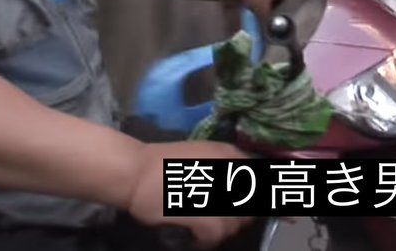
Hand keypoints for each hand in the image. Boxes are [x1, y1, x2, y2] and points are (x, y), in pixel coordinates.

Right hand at [128, 140, 253, 249]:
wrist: (134, 171)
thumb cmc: (163, 166)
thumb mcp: (201, 158)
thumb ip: (223, 172)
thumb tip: (243, 194)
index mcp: (229, 153)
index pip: (261, 179)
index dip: (254, 199)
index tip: (241, 210)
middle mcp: (229, 169)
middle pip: (250, 206)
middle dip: (237, 218)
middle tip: (217, 222)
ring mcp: (217, 190)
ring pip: (235, 223)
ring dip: (221, 231)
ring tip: (204, 231)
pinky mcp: (203, 211)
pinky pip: (217, 234)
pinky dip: (207, 241)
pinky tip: (196, 239)